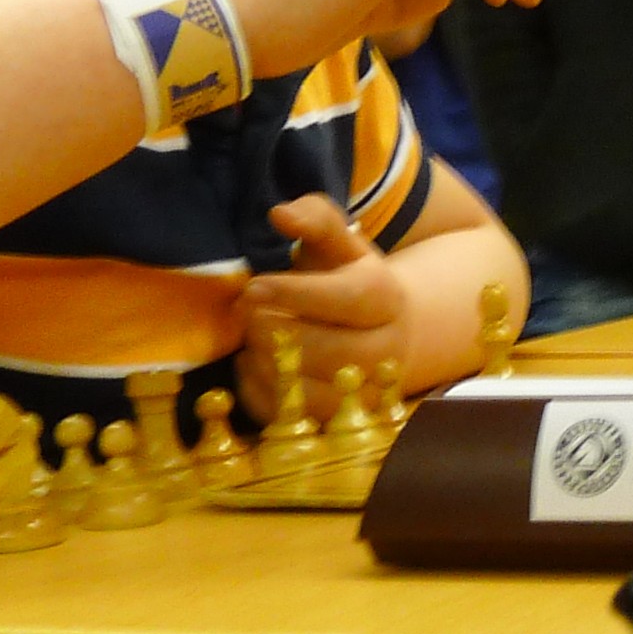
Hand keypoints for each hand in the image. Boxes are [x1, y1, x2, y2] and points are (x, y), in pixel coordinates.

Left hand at [239, 196, 409, 418]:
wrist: (385, 330)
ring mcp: (364, 391)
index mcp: (386, 298)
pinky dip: (259, 391)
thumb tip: (280, 215)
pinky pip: (290, 415)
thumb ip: (315, 219)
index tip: (253, 287)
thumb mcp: (339, 242)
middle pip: (325, 349)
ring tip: (250, 338)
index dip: (294, 294)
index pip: (344, 300)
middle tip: (246, 313)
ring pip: (308, 388)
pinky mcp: (336, 419)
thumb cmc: (348, 277)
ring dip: (265, 362)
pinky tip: (251, 364)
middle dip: (273, 330)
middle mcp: (386, 350)